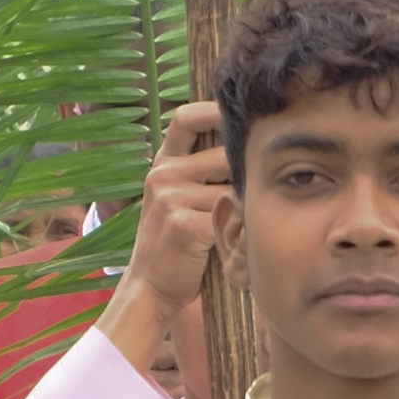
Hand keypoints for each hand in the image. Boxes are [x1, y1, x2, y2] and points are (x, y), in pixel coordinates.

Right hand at [106, 102, 230, 324]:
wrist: (151, 288)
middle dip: (242, 175)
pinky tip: (233, 243)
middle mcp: (162, 175)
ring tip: (236, 228)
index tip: (239, 118)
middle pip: (223, 154)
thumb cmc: (174, 244)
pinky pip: (229, 215)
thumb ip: (199, 172)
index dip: (213, 110)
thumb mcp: (176, 198)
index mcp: (162, 164)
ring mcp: (170, 198)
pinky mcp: (184, 223)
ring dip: (242, 208)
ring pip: (231, 188)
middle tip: (247, 198)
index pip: (185, 118)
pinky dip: (239, 230)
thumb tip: (243, 143)